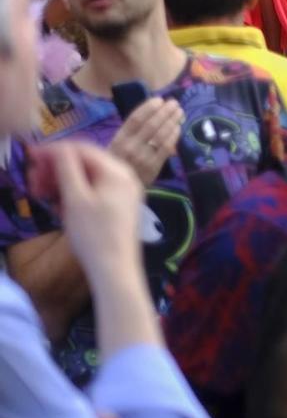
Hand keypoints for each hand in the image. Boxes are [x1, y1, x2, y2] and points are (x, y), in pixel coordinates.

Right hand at [30, 143, 145, 285]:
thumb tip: (56, 147)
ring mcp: (124, 192)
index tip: (30, 158)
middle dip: (56, 169)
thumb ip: (66, 168)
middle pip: (85, 162)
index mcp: (117, 170)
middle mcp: (125, 176)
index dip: (54, 151)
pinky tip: (58, 207)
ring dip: (62, 182)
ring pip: (87, 178)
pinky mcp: (119, 206)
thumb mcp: (75, 199)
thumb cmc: (93, 233)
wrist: (114, 269)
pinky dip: (74, 194)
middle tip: (33, 182)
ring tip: (42, 195)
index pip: (81, 149)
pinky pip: (93, 191)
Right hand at [104, 97, 183, 184]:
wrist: (117, 189)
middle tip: (174, 102)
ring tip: (179, 112)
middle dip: (165, 111)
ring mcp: (143, 157)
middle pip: (151, 125)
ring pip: (161, 135)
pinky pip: (166, 148)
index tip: (159, 99)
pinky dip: (174, 136)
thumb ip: (131, 131)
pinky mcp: (153, 167)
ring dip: (172, 121)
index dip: (148, 108)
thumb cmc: (118, 162)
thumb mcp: (117, 145)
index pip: (135, 119)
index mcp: (119, 139)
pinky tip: (178, 127)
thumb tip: (152, 112)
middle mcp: (130, 147)